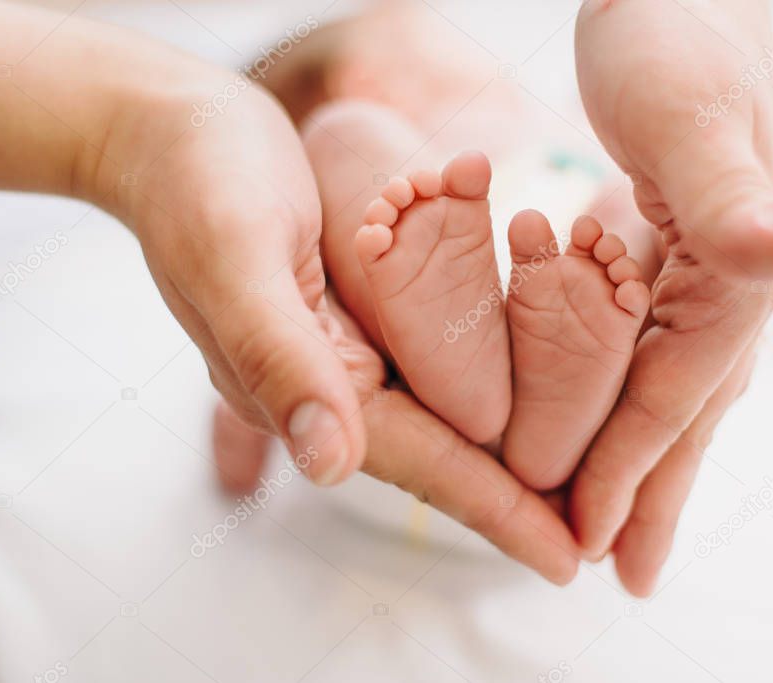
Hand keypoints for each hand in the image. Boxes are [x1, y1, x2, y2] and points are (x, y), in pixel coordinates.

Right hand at [94, 81, 577, 584]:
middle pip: (445, 454)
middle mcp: (332, 382)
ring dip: (516, 446)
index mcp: (303, 385)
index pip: (420, 463)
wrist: (172, 133)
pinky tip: (537, 388)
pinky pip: (439, 357)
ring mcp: (347, 349)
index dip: (497, 514)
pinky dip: (493, 378)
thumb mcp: (235, 257)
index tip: (567, 560)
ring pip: (448, 413)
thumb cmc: (197, 183)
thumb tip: (332, 466)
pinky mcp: (360, 311)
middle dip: (520, 497)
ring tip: (588, 478)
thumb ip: (279, 358)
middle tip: (600, 536)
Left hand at [571, 0, 772, 593]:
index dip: (633, 474)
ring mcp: (704, 267)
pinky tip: (606, 409)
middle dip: (647, 493)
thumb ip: (744, 199)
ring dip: (640, 452)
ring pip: (666, 385)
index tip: (592, 546)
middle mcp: (728, 284)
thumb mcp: (692, 116)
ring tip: (612, 516)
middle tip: (617, 573)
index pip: (675, 398)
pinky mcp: (675, 245)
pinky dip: (625, 387)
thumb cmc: (677, 38)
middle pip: (681, 412)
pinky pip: (647, 338)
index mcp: (733, 274)